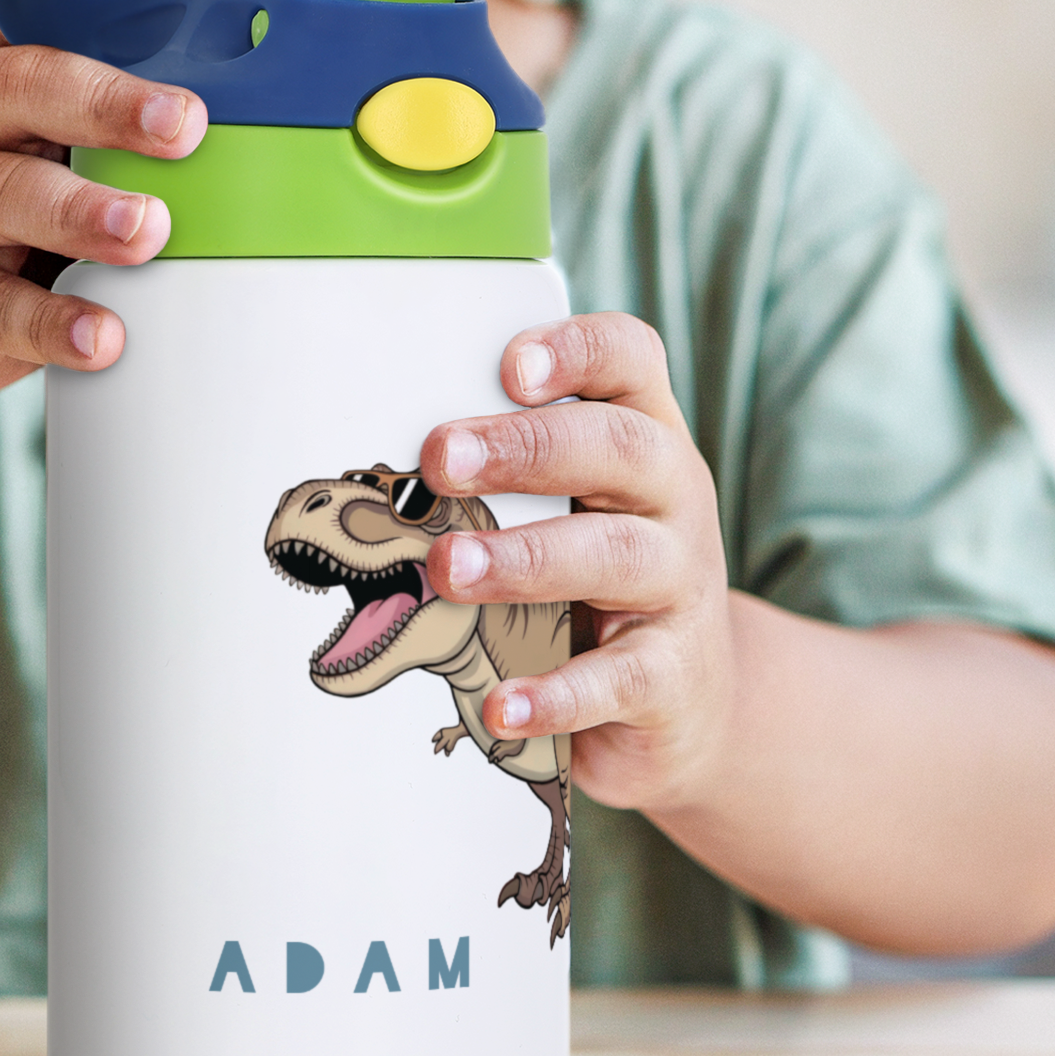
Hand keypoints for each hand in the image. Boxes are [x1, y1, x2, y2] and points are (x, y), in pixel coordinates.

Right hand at [0, 0, 205, 410]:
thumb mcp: (24, 120)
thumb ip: (88, 67)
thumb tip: (187, 10)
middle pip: (22, 88)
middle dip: (108, 104)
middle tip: (186, 125)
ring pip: (7, 196)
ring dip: (83, 213)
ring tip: (148, 231)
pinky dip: (52, 324)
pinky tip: (104, 338)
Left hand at [420, 313, 733, 813]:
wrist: (685, 705)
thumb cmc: (590, 580)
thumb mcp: (563, 507)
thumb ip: (494, 472)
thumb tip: (369, 460)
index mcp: (640, 435)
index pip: (630, 358)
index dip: (577, 350)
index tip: (510, 367)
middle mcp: (672, 498)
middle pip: (619, 447)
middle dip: (524, 448)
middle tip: (439, 457)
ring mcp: (680, 586)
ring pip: (617, 556)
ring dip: (526, 559)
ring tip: (448, 568)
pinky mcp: (672, 677)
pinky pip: (622, 679)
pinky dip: (559, 692)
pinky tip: (503, 704)